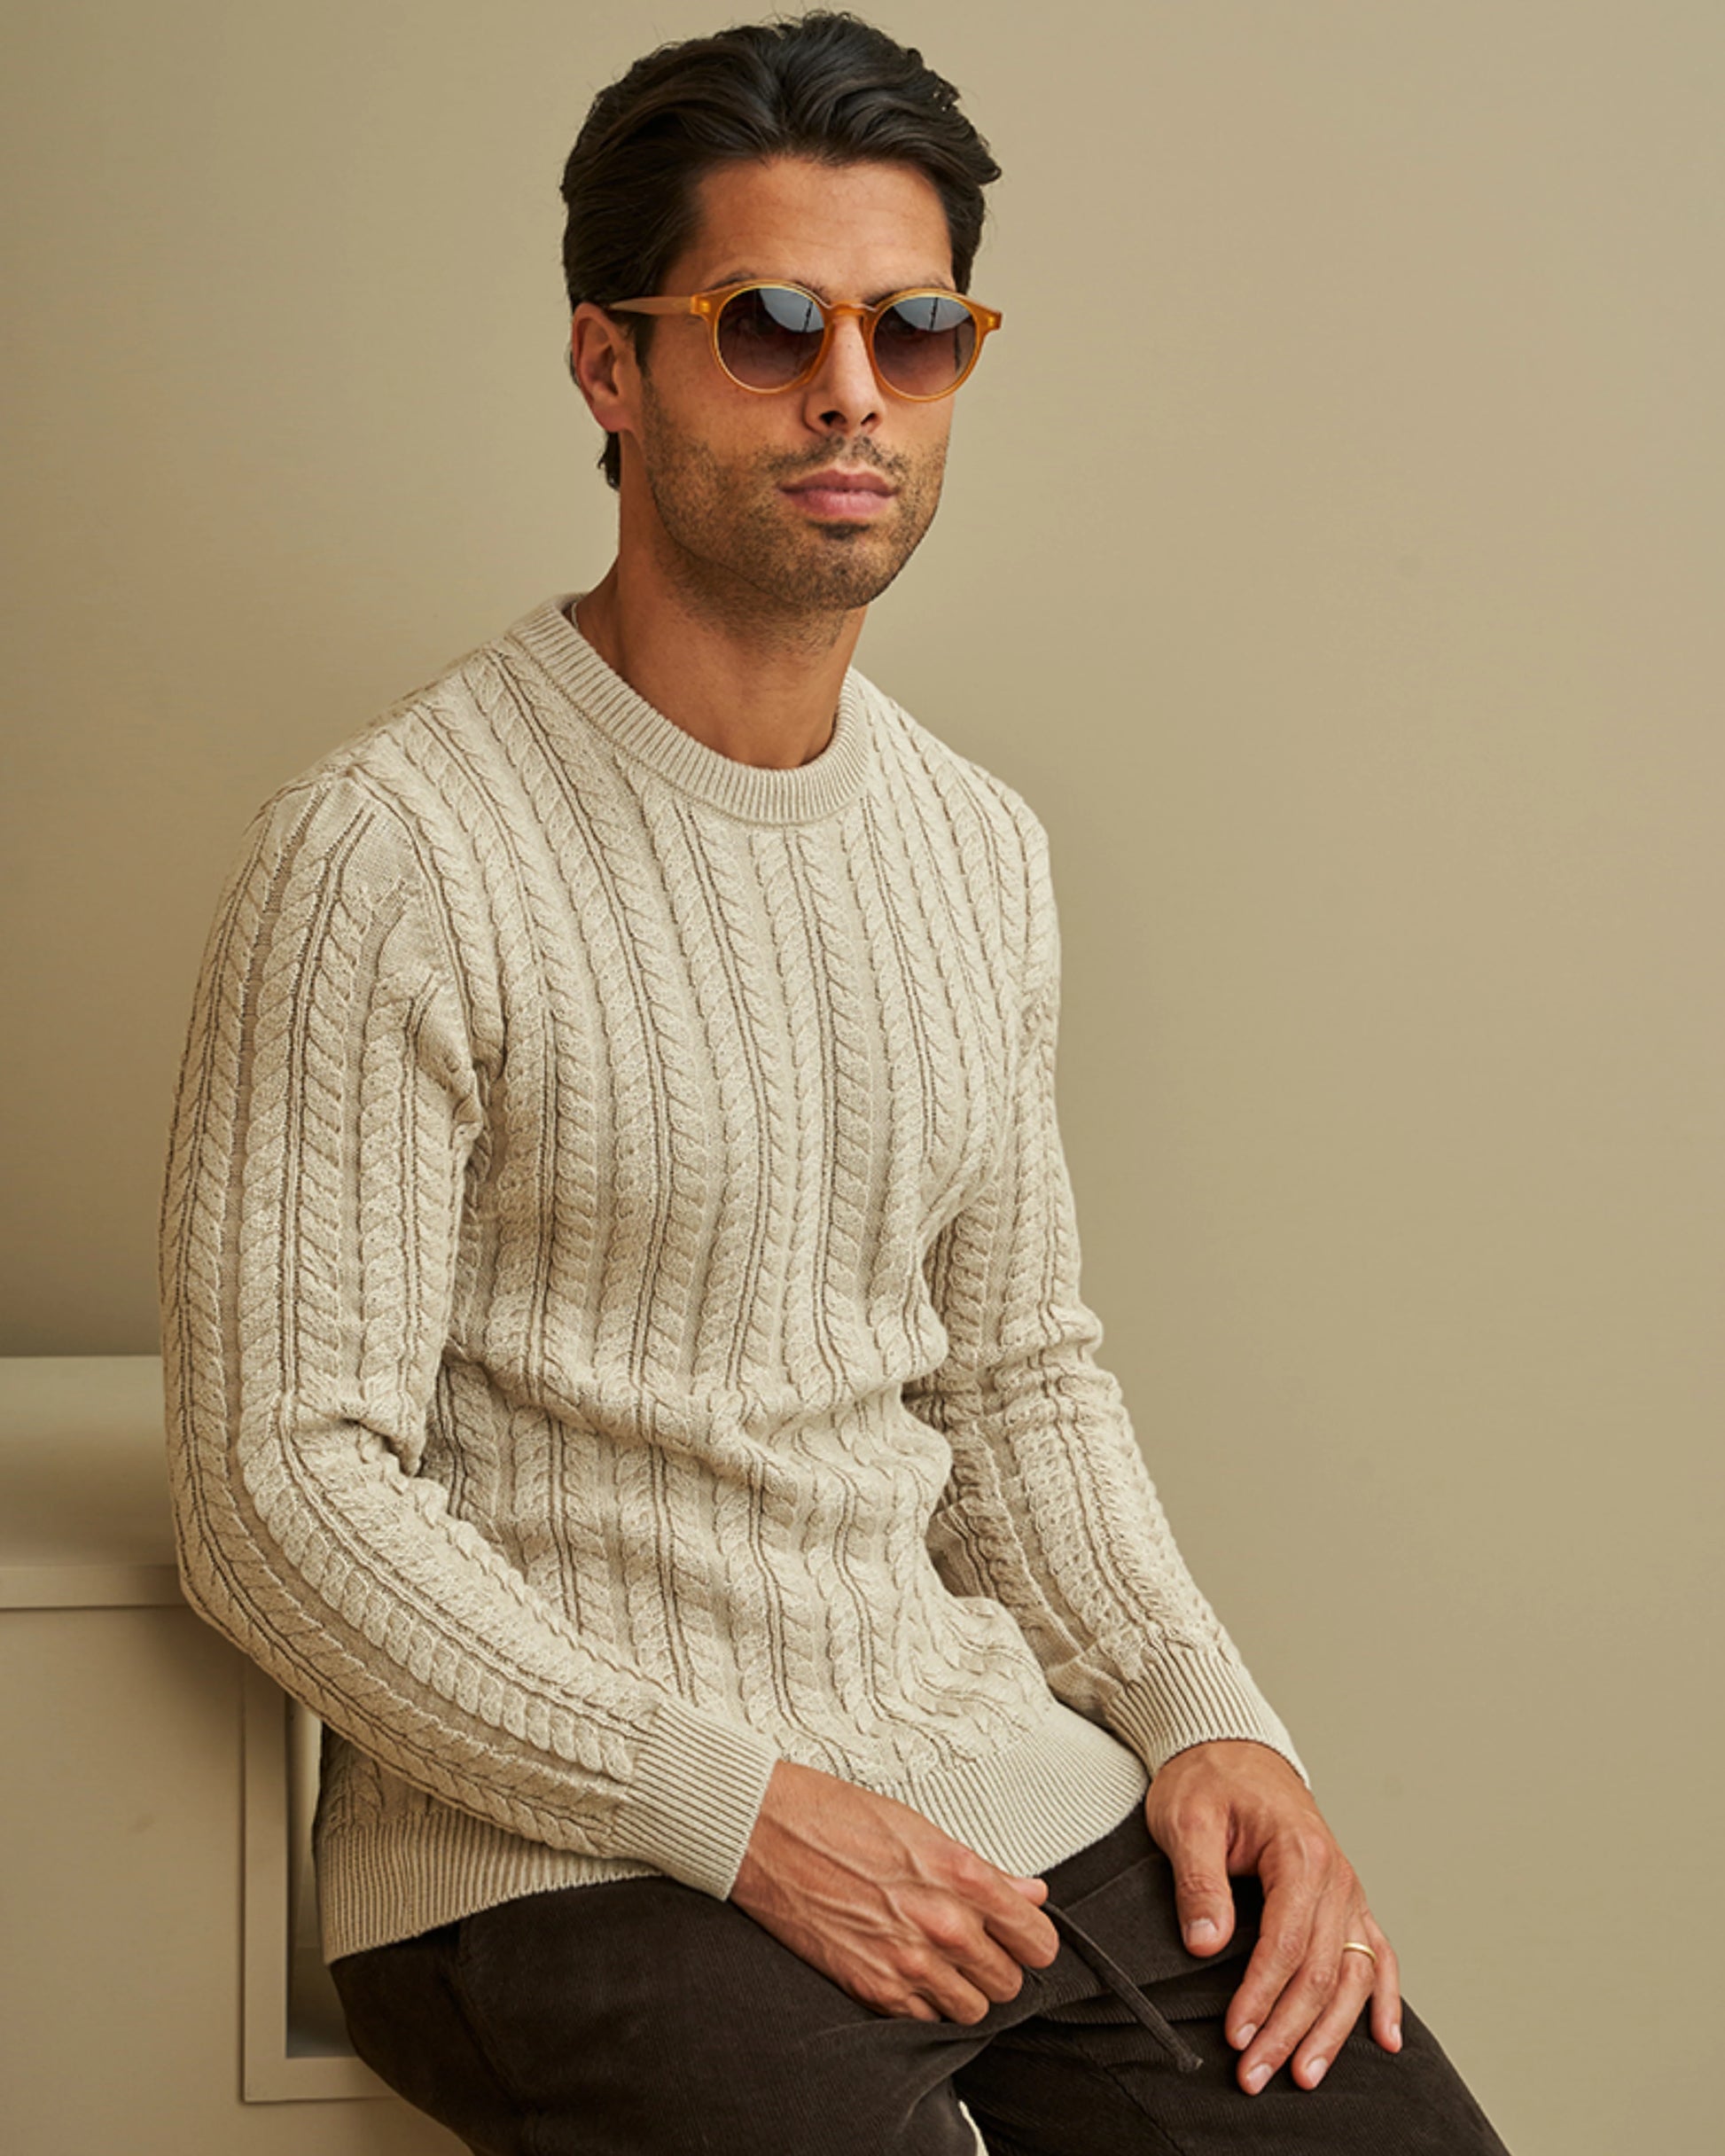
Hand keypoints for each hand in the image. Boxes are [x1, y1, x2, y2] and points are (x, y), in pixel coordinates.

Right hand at [730, 1759, 1060, 2024]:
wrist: (764, 1831)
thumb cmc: (837, 1816)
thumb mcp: (921, 1828)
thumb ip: (983, 1872)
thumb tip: (1031, 1893)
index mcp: (961, 1873)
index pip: (1037, 1939)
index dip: (1031, 1940)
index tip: (1019, 1937)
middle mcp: (942, 1922)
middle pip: (1010, 1982)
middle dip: (997, 1967)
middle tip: (972, 1947)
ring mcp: (907, 1961)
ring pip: (974, 2011)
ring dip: (962, 1991)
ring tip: (939, 1963)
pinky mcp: (872, 1988)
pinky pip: (925, 2023)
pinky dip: (923, 2008)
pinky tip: (906, 1976)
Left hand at [1143, 1739, 1401, 2094]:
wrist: (1229, 1746)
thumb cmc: (1206, 1779)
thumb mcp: (1187, 1820)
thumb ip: (1199, 1882)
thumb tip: (1207, 1945)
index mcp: (1300, 1853)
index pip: (1287, 1944)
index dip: (1262, 1996)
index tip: (1236, 2036)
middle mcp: (1336, 1875)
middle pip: (1321, 1969)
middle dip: (1289, 2029)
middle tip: (1255, 2075)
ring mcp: (1346, 1889)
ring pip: (1353, 1973)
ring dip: (1332, 2030)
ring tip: (1306, 2075)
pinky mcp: (1344, 1898)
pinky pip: (1376, 1952)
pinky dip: (1384, 1997)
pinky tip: (1386, 2038)